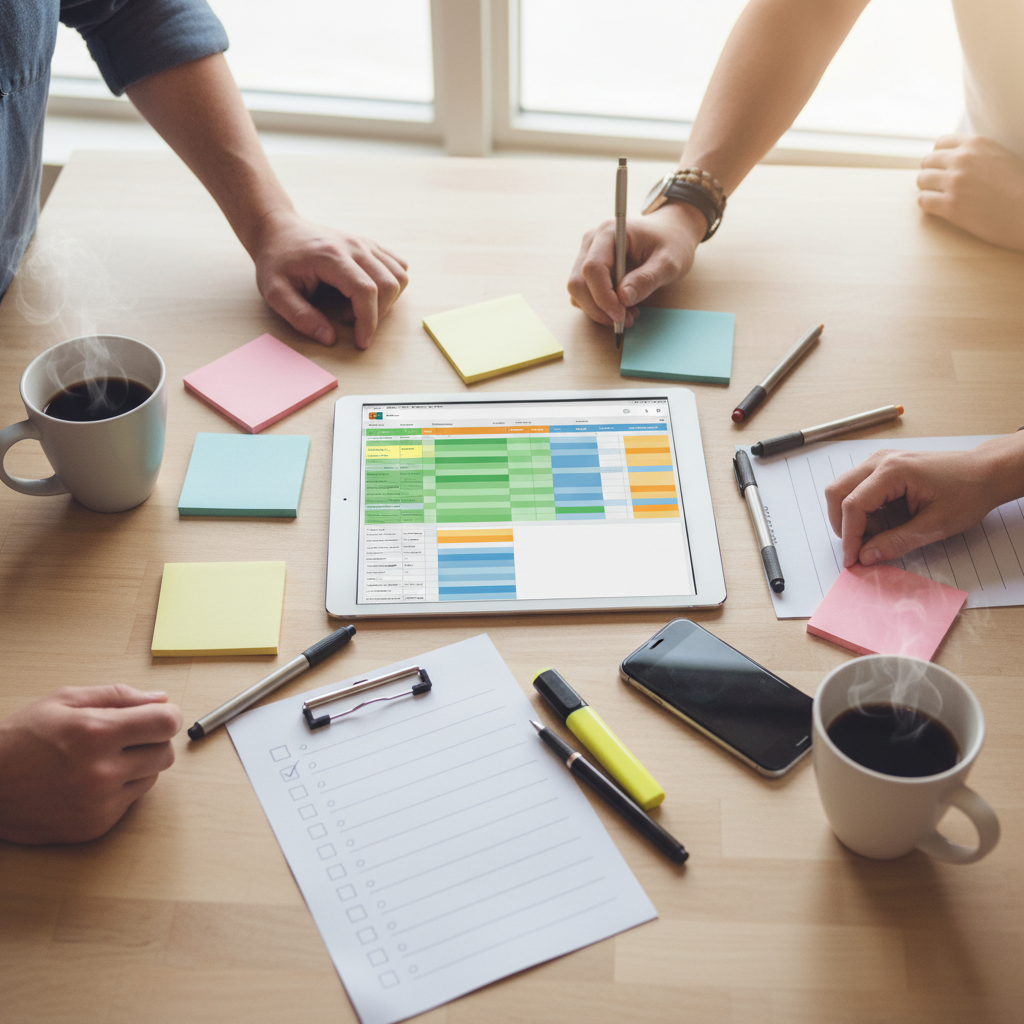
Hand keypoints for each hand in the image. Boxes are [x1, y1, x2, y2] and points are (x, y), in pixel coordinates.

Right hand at [0, 686, 181, 844]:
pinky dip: (120, 789)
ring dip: (138, 766)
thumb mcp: (65, 700)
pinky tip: (91, 781)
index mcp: (96, 733)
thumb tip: (160, 699)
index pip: (165, 723)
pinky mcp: (96, 826)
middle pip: (166, 753)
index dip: (166, 716)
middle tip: (127, 737)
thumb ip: (118, 696)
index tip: (157, 716)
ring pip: (151, 778)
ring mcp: (100, 803)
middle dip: (153, 741)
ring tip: (103, 758)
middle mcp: (101, 772)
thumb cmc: (22, 738)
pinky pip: (131, 801)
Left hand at [249, 211, 408, 348]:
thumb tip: (329, 338)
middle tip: (351, 323)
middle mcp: (354, 246)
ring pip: (399, 275)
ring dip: (387, 300)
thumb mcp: (275, 293)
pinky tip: (369, 293)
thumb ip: (300, 317)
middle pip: (389, 284)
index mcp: (331, 256)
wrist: (278, 229)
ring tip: (358, 307)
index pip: (366, 290)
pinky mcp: (370, 245)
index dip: (368, 321)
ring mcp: (364, 243)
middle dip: (378, 314)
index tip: (360, 341)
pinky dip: (391, 286)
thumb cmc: (277, 261)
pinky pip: (398, 266)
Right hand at [567, 201, 705, 327]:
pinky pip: (583, 294)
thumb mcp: (669, 263)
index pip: (592, 268)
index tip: (621, 315)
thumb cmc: (671, 243)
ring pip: (578, 292)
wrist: (670, 233)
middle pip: (578, 283)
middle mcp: (592, 242)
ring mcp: (587, 255)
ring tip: (628, 313)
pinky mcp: (589, 269)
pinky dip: (599, 307)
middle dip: (598, 308)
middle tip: (625, 321)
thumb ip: (647, 279)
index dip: (603, 297)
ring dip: (598, 310)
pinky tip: (622, 306)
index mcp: (609, 232)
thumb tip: (622, 298)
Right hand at [824, 435, 1023, 567]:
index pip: (853, 505)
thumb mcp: (935, 525)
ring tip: (877, 535)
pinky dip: (862, 510)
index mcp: (893, 471)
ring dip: (852, 517)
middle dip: (842, 525)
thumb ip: (897, 542)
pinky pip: (858, 488)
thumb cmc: (968, 493)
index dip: (849, 536)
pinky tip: (884, 522)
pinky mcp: (883, 467)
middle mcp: (880, 460)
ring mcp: (880, 461)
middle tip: (858, 549)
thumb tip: (866, 556)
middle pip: (837, 492)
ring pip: (843, 489)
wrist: (986, 473)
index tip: (852, 560)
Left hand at [917, 135, 1023, 251]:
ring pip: (922, 180)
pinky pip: (923, 200)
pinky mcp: (950, 205)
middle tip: (939, 186)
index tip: (943, 168)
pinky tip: (939, 209)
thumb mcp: (999, 156)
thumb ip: (976, 153)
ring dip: (928, 188)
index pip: (940, 143)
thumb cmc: (1018, 187)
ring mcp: (955, 182)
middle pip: (927, 161)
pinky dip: (928, 205)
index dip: (939, 157)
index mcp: (976, 143)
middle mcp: (962, 159)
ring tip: (939, 197)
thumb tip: (951, 157)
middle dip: (931, 173)